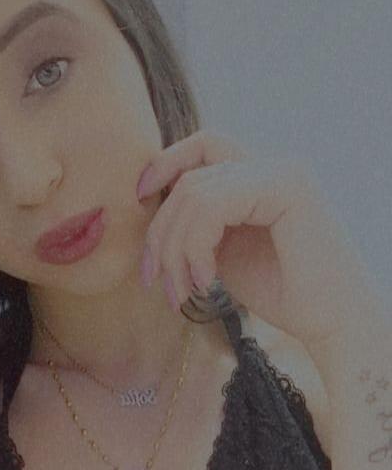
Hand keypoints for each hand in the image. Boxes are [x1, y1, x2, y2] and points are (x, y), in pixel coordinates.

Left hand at [137, 129, 375, 347]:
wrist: (331, 323)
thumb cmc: (280, 291)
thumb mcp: (222, 250)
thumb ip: (197, 223)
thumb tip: (150, 207)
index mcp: (259, 175)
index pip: (202, 146)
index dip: (164, 164)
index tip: (139, 199)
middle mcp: (272, 164)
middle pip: (189, 177)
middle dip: (160, 232)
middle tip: (154, 280)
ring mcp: (282, 171)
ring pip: (194, 193)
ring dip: (175, 250)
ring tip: (182, 291)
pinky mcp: (287, 187)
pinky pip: (212, 205)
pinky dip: (196, 247)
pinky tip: (206, 281)